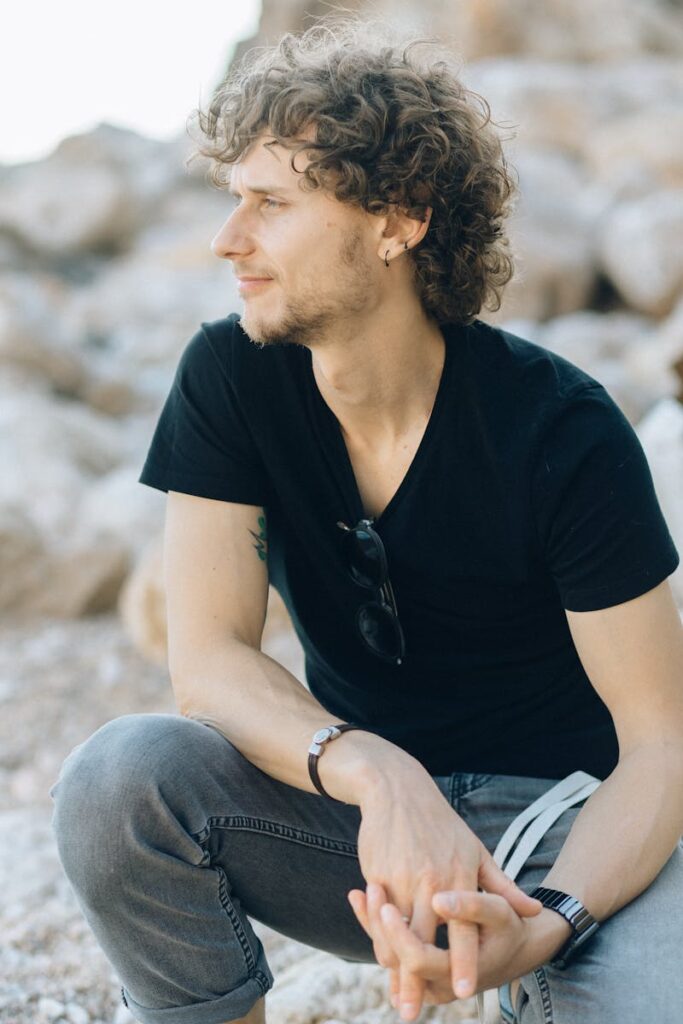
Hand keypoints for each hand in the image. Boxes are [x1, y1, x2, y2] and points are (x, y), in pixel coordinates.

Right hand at [353, 768, 541, 1016]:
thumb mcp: (475, 850)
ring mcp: (402, 878)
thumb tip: (534, 911)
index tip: (465, 991)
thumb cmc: (441, 824)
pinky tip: (383, 959)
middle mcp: (431, 880)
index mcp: (460, 876)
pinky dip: (379, 940)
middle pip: (423, 941)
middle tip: (413, 1013)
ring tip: (397, 998)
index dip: (463, 961)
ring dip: (394, 968)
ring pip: (396, 934)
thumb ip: (502, 886)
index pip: (462, 927)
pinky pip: (378, 918)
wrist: (397, 790)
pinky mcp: (377, 875)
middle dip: (417, 979)